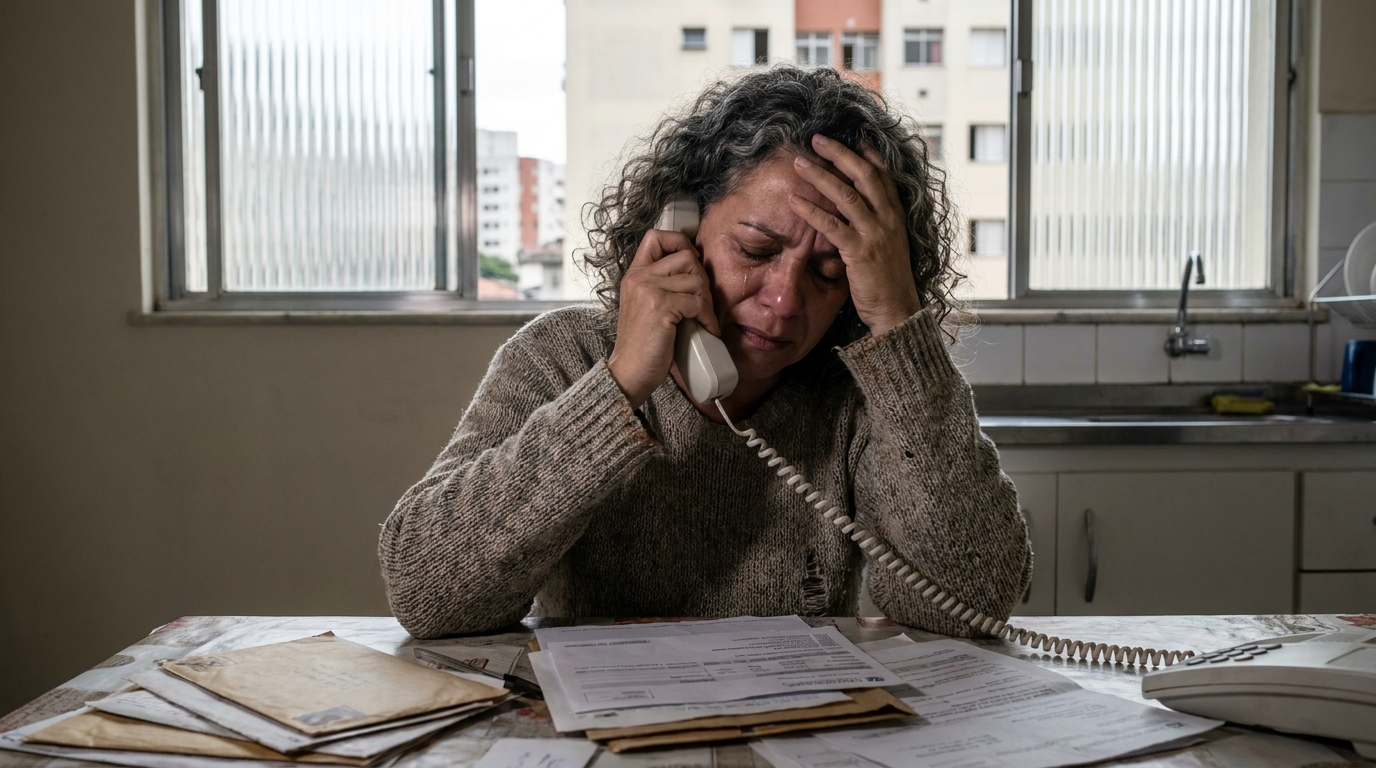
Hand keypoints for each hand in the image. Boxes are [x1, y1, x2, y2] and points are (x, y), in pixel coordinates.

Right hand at [607, 230, 721, 408]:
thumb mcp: (644, 306)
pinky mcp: (660, 306)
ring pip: (696, 279)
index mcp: (634, 274)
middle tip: (703, 302)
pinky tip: (707, 329)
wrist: (630, 372)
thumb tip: (695, 271)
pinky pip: (697, 302)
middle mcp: (639, 277)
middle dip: (702, 279)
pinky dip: (707, 317)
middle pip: (686, 256)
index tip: (692, 264)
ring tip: (704, 318)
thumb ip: (661, 285)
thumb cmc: (642, 344)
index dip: (680, 243)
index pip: (656, 236)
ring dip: (707, 301)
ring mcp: (648, 290)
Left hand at [788, 134, 922, 335]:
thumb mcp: (888, 244)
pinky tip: (795, 201)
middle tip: (817, 140)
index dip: (866, 154)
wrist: (897, 310)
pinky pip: (833, 226)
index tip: (851, 138)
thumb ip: (875, 223)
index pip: (882, 175)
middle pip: (864, 175)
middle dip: (839, 154)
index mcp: (895, 215)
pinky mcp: (860, 252)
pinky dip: (812, 211)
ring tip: (799, 163)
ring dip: (821, 175)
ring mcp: (875, 234)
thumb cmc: (888, 281)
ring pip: (847, 195)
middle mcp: (888, 219)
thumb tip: (856, 209)